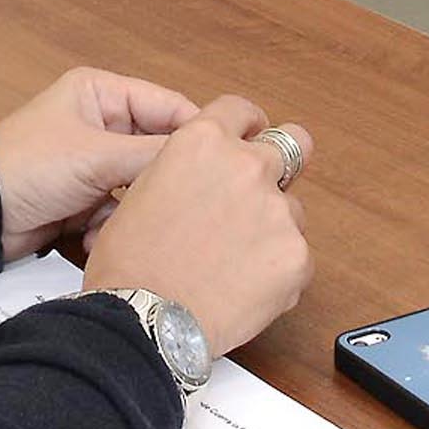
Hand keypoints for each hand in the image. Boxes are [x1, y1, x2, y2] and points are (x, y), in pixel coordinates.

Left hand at [0, 66, 204, 261]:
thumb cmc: (24, 167)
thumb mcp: (96, 156)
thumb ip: (154, 156)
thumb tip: (207, 157)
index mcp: (102, 93)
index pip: (170, 107)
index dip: (200, 134)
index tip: (234, 159)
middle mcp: (102, 124)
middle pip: (159, 151)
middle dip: (164, 181)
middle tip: (188, 204)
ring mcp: (95, 163)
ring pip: (142, 187)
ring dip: (136, 209)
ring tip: (129, 223)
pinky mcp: (87, 199)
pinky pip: (121, 212)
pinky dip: (113, 227)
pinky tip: (96, 238)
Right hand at [80, 95, 312, 357]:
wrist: (147, 317)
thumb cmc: (131, 260)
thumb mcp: (144, 188)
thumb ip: (186, 170)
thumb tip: (204, 179)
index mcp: (203, 142)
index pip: (242, 111)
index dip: (249, 126)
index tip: (253, 137)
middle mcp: (246, 166)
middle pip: (293, 145)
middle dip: (282, 166)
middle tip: (262, 194)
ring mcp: (277, 210)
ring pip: (293, 211)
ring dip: (273, 229)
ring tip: (237, 263)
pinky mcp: (297, 256)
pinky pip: (297, 257)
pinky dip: (278, 272)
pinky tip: (244, 289)